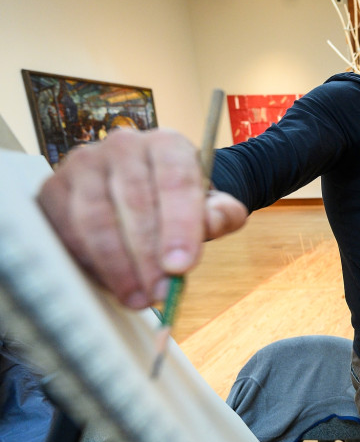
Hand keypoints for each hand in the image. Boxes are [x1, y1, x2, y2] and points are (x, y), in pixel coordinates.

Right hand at [36, 129, 247, 309]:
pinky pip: (65, 231)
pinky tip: (112, 284)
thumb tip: (211, 223)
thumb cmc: (180, 203)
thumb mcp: (214, 205)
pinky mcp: (54, 190)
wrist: (146, 190)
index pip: (174, 180)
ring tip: (139, 297)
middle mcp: (122, 145)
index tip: (181, 266)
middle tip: (161, 292)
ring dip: (117, 265)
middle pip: (133, 201)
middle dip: (148, 255)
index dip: (178, 226)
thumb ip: (223, 214)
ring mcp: (83, 165)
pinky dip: (88, 263)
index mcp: (167, 144)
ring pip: (94, 218)